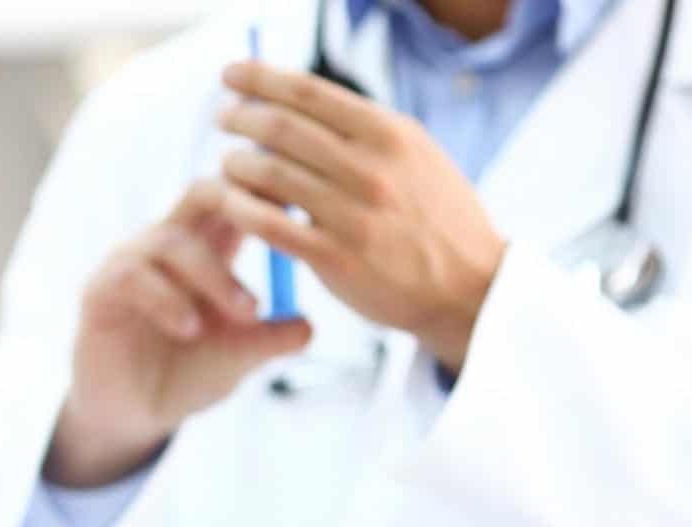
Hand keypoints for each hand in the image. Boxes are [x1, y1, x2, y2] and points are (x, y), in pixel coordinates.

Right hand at [50, 180, 313, 486]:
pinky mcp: (100, 291)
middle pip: (203, 191)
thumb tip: (309, 325)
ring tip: (247, 315)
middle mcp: (167, 243)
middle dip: (242, 203)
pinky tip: (192, 330)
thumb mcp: (239, 357)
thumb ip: (271, 339)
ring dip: (216, 276)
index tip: (310, 209)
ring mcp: (130, 263)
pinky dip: (169, 300)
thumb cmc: (187, 373)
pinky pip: (133, 276)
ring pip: (173, 240)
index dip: (272, 192)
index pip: (239, 195)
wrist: (135, 414)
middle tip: (279, 233)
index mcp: (208, 247)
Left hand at [216, 60, 506, 370]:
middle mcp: (372, 168)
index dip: (261, 79)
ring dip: (236, 163)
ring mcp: (353, 214)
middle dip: (241, 117)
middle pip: (282, 128)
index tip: (231, 76)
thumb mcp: (414, 155)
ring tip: (228, 162)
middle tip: (222, 118)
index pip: (310, 92)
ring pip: (270, 174)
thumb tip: (300, 104)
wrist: (470, 286)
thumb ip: (363, 131)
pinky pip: (270, 225)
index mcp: (390, 134)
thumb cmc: (434, 216)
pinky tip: (228, 202)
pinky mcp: (336, 258)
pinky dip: (240, 208)